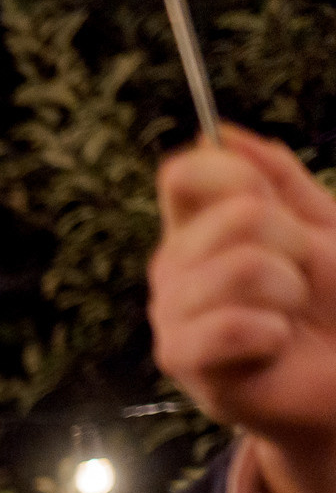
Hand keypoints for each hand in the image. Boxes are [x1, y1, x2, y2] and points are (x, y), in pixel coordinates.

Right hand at [150, 127, 335, 492]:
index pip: (184, 175)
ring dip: (288, 293)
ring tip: (288, 317)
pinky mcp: (182, 360)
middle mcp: (175, 268)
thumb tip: (221, 132)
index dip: (232, 177)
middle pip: (234, 216)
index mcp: (200, 229)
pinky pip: (226, 324)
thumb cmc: (334, 305)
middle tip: (300, 282)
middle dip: (294, 246)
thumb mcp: (321, 225)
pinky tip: (272, 348)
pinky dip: (270, 334)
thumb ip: (276, 177)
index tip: (271, 206)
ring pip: (238, 267)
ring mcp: (172, 314)